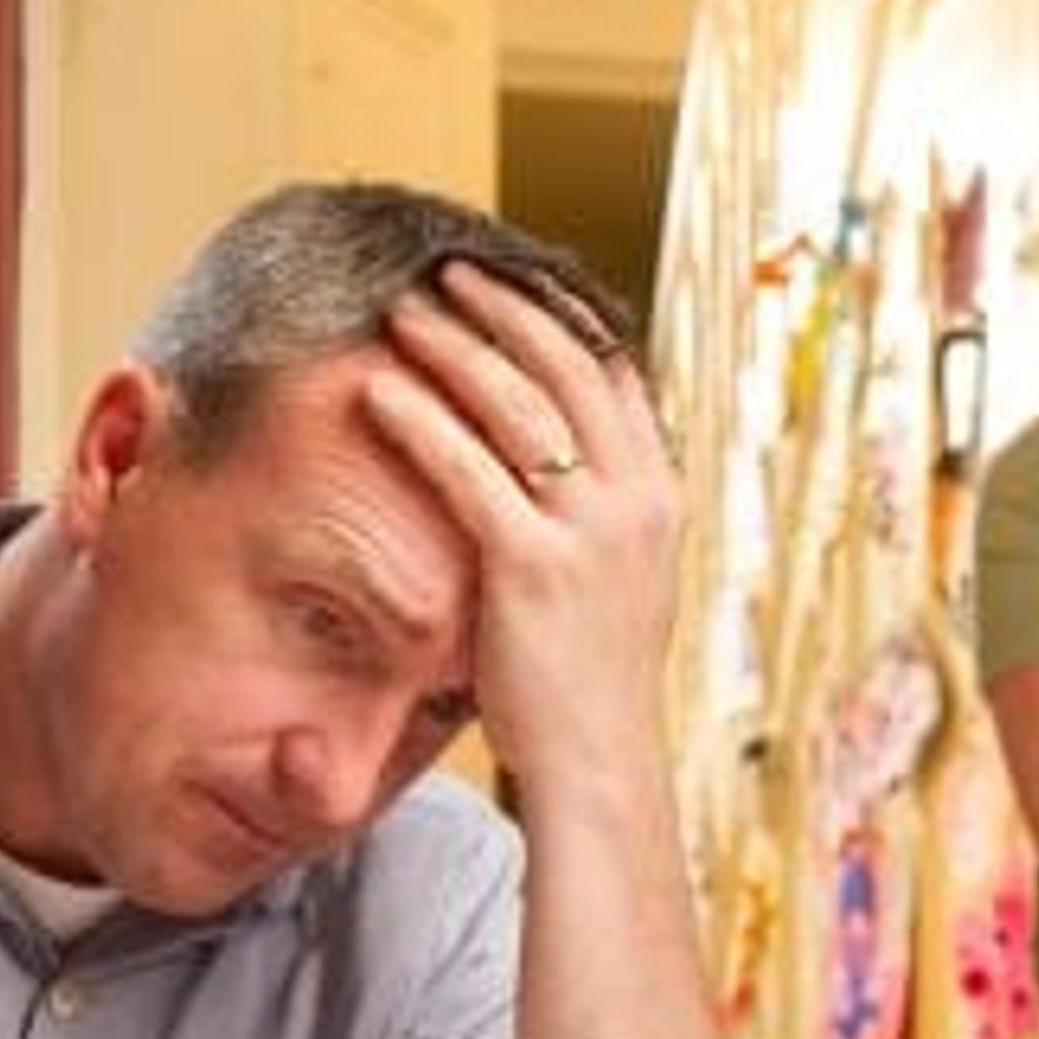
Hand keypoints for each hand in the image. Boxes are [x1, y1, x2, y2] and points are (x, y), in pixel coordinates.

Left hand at [363, 262, 682, 798]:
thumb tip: (559, 465)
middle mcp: (636, 501)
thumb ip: (599, 516)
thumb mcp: (621, 582)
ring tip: (403, 313)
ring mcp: (590, 531)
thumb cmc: (593, 682)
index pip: (615, 375)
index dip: (561, 319)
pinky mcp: (533, 567)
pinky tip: (377, 393)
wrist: (601, 764)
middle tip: (448, 273)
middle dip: (505, 310)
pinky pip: (466, 471)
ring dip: (455, 347)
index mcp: (661, 497)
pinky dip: (418, 422)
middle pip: (568, 367)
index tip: (512, 284)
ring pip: (516, 405)